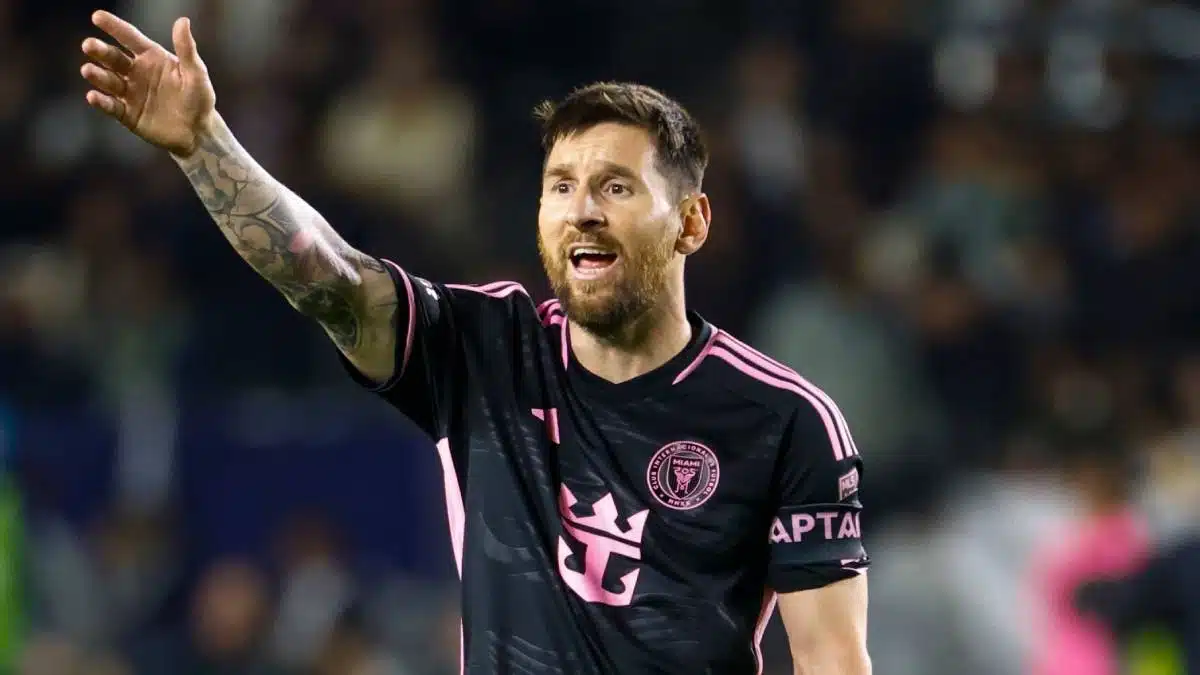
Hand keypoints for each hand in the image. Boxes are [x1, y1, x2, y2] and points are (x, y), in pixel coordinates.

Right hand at [80, 11, 215, 156]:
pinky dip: (101, 102)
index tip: (97, 17)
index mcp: (151, 58)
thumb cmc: (199, 99)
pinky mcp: (127, 114)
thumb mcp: (196, 73)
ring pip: (108, 81)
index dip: (114, 27)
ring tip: (87, 70)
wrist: (198, 133)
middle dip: (100, 51)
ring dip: (97, 75)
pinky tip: (93, 96)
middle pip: (114, 58)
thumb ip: (186, 49)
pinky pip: (111, 106)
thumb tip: (183, 21)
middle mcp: (136, 72)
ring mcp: (130, 93)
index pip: (130, 38)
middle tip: (88, 45)